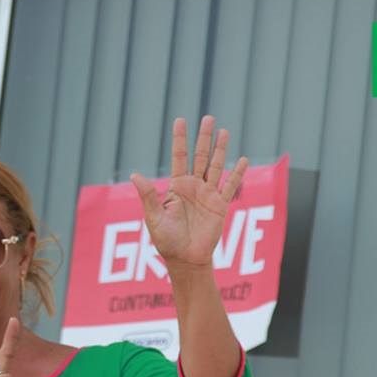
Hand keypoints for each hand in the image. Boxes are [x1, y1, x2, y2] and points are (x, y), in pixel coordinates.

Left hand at [130, 116, 247, 269]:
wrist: (185, 259)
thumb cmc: (167, 240)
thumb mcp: (154, 217)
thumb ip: (148, 196)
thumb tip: (134, 175)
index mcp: (176, 187)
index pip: (179, 157)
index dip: (180, 139)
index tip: (180, 121)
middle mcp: (193, 187)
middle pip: (200, 156)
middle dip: (204, 137)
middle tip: (208, 117)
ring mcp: (208, 194)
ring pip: (216, 166)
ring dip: (220, 149)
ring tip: (224, 131)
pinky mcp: (220, 205)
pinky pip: (229, 186)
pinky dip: (237, 173)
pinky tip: (242, 159)